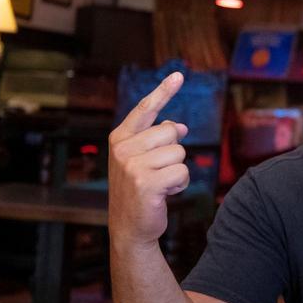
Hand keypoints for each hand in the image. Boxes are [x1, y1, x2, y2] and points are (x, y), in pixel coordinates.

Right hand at [108, 72, 188, 248]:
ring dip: (177, 171)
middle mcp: (122, 148)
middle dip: (173, 153)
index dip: (164, 91)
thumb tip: (181, 126)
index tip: (179, 74)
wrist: (130, 228)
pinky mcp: (146, 183)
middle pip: (171, 133)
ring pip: (179, 154)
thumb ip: (156, 140)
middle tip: (157, 173)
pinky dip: (180, 185)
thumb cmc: (139, 191)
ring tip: (159, 185)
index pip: (146, 109)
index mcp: (120, 138)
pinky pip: (182, 173)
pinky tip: (164, 194)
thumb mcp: (143, 160)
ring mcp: (132, 165)